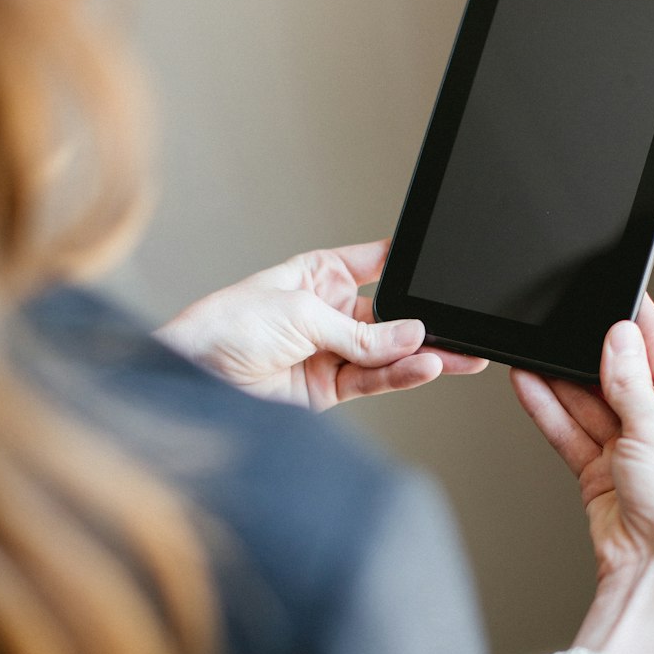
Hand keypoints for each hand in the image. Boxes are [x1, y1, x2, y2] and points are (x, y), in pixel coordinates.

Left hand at [156, 239, 486, 410]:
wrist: (193, 375)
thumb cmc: (228, 325)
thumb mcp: (301, 313)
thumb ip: (360, 330)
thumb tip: (411, 334)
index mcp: (320, 274)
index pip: (378, 265)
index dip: (408, 267)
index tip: (442, 270)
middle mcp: (330, 312)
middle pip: (390, 316)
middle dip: (423, 321)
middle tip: (461, 325)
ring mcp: (331, 351)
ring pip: (387, 352)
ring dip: (421, 354)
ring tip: (455, 353)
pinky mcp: (328, 389)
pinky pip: (373, 380)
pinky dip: (400, 375)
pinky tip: (425, 366)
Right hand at [510, 298, 653, 653]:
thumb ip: (631, 383)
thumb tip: (621, 338)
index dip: (637, 322)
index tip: (615, 291)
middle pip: (622, 375)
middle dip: (589, 354)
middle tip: (561, 324)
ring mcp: (633, 450)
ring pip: (591, 403)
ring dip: (562, 380)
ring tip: (533, 351)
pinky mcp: (603, 472)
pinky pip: (573, 431)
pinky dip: (550, 411)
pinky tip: (530, 385)